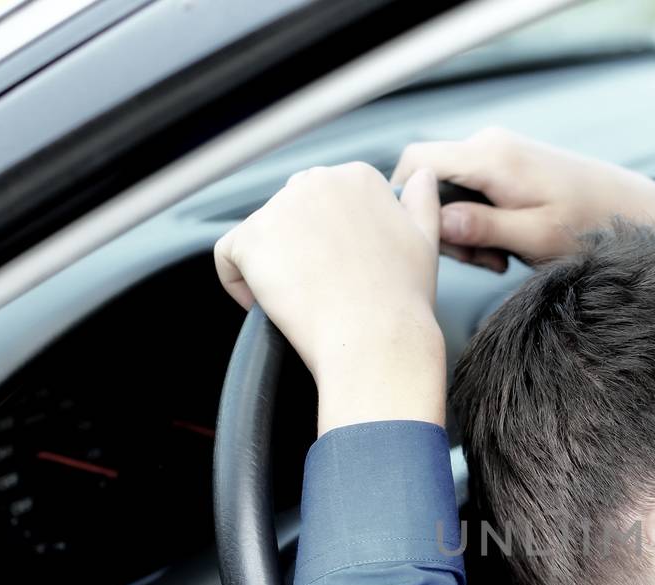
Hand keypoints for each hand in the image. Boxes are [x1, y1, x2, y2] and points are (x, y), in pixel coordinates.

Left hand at [214, 163, 445, 432]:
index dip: (330, 242)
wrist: (378, 340)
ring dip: (273, 268)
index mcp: (359, 178)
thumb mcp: (426, 240)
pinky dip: (239, 284)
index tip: (344, 272)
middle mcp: (317, 181)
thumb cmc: (403, 301)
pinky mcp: (250, 239)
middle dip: (299, 250)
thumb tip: (421, 175)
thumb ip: (422, 200)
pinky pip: (227, 258)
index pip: (324, 201)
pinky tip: (268, 305)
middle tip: (323, 291)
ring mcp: (280, 208)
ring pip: (260, 237)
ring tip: (303, 302)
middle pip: (290, 214)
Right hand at [392, 127, 654, 271]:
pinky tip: (508, 243)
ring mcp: (499, 151)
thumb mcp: (534, 237)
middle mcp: (489, 143)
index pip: (416, 162)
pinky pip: (473, 190)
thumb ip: (482, 228)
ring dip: (465, 228)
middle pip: (431, 180)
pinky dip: (482, 220)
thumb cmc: (589, 226)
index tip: (428, 243)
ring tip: (501, 256)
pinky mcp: (508, 163)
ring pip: (451, 190)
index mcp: (491, 157)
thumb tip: (435, 223)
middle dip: (444, 226)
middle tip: (483, 261)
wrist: (631, 209)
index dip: (408, 203)